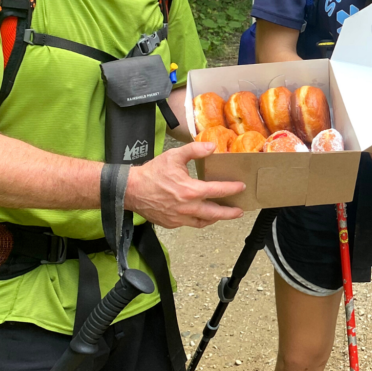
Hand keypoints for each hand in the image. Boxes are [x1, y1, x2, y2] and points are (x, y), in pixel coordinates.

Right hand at [125, 141, 245, 228]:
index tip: (241, 187)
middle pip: (215, 214)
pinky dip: (198, 220)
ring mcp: (179, 218)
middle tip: (240, 211)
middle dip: (230, 213)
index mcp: (190, 191)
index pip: (218, 191)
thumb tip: (212, 146)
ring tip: (222, 214)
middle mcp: (187, 208)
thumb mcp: (174, 156)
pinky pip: (189, 224)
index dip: (232, 189)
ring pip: (203, 222)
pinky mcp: (171, 223)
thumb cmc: (152, 173)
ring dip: (215, 218)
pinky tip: (201, 215)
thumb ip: (194, 150)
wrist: (130, 190)